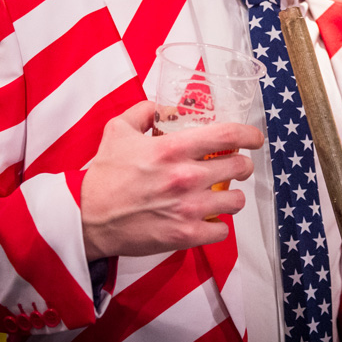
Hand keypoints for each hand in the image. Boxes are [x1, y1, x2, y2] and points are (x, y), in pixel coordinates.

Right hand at [80, 100, 264, 259]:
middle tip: (236, 167)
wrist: (86, 218)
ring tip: (222, 195)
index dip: (249, 134)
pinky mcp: (185, 235)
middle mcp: (186, 177)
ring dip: (233, 197)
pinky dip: (218, 226)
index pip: (227, 135)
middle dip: (242, 165)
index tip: (255, 138)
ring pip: (236, 201)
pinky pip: (221, 231)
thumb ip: (144, 111)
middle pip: (239, 167)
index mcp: (173, 149)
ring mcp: (188, 208)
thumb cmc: (102, 175)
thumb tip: (162, 106)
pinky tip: (209, 220)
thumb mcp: (118, 130)